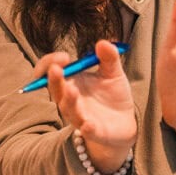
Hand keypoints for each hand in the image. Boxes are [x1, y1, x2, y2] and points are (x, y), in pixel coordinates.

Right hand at [33, 40, 135, 172]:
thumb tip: (103, 42)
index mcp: (70, 82)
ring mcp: (80, 116)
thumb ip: (109, 58)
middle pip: (55, 90)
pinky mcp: (93, 132)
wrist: (125, 122)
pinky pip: (87, 131)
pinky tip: (88, 124)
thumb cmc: (113, 95)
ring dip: (68, 100)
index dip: (51, 63)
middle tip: (57, 69)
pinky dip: (87, 128)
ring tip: (72, 90)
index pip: (50, 71)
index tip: (64, 57)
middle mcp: (69, 100)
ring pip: (68, 109)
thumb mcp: (113, 73)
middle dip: (54, 80)